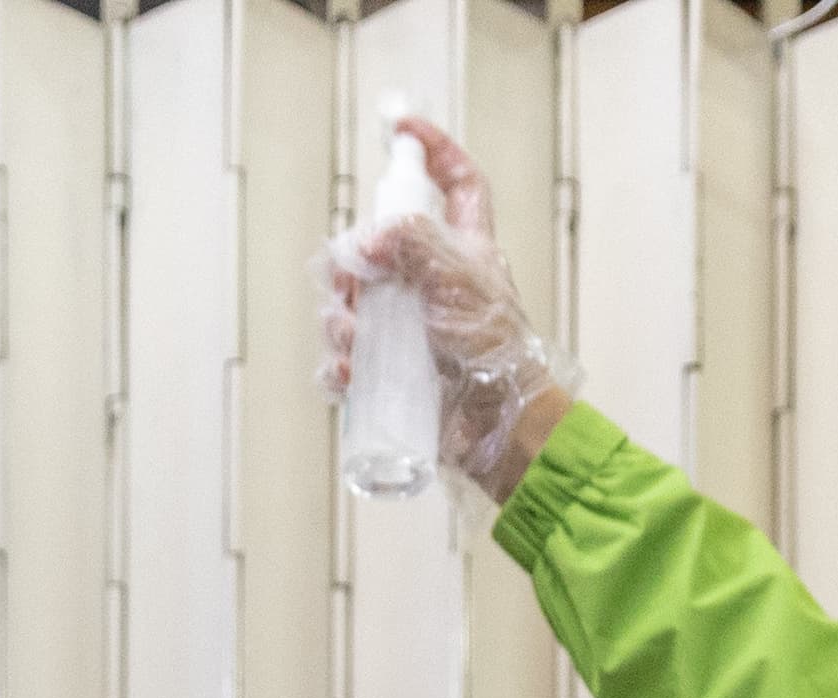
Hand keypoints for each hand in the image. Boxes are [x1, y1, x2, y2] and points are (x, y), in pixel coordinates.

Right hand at [315, 116, 576, 502]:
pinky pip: (343, 360)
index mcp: (463, 250)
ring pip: (350, 305)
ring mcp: (407, 329)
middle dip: (353, 265)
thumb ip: (416, 241)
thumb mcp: (461, 279)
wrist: (498, 427)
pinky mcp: (389, 375)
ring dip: (343, 321)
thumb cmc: (496, 353)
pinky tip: (351, 375)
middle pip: (374, 248)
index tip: (402, 130)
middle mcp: (431, 283)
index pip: (456, 184)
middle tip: (359, 286)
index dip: (433, 150)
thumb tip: (368, 240)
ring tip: (360, 342)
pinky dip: (339, 367)